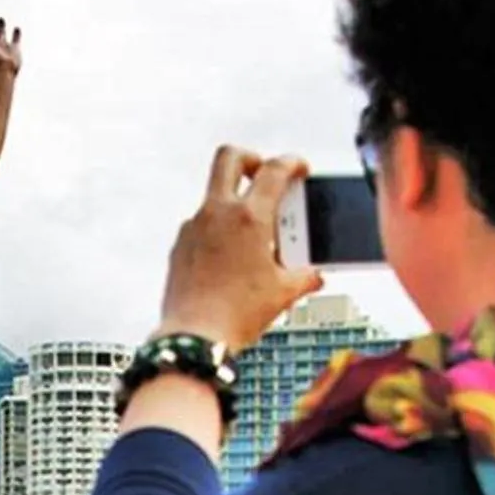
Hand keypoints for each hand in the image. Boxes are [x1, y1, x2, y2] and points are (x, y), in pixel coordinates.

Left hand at [156, 147, 322, 354]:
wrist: (195, 337)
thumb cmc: (238, 314)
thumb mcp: (283, 293)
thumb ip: (304, 277)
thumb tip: (314, 276)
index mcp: (248, 217)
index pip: (274, 170)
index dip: (292, 163)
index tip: (299, 169)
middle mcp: (217, 213)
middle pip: (230, 157)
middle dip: (251, 158)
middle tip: (263, 175)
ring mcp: (193, 227)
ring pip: (214, 195)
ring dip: (235, 202)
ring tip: (255, 234)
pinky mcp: (180, 246)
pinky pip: (201, 226)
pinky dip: (219, 231)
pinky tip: (231, 258)